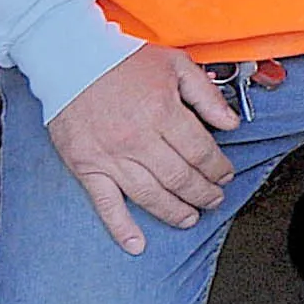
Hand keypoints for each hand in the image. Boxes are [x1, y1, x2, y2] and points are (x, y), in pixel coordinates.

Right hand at [44, 45, 238, 254]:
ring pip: (151, 195)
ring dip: (175, 212)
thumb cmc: (122, 60)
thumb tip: (231, 123)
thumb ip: (207, 95)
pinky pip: (106, 204)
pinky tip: (136, 244)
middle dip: (203, 193)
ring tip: (190, 218)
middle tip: (214, 198)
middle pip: (180, 178)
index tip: (225, 174)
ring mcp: (111, 156)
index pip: (201, 153)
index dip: (218, 168)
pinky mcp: (86, 166)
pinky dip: (121, 228)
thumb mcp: (176, 65)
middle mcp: (138, 139)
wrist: (71, 59)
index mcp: (162, 112)